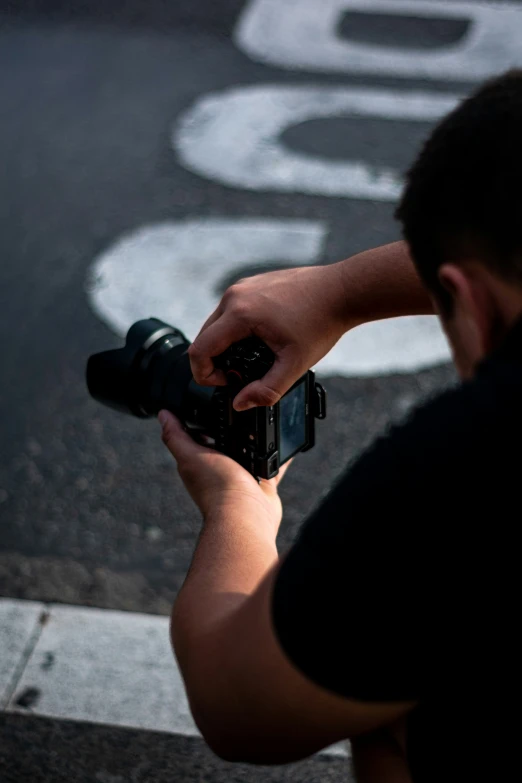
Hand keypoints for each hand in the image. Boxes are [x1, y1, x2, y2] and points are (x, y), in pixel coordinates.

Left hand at [159, 410, 290, 526]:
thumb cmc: (216, 489)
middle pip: (226, 442)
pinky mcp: (263, 482)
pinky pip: (273, 464)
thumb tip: (163, 415)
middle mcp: (220, 469)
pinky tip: (284, 441)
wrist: (246, 515)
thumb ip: (175, 435)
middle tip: (243, 409)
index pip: (198, 436)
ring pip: (250, 451)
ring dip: (256, 439)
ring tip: (263, 419)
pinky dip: (278, 454)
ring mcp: (242, 476)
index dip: (203, 421)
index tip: (211, 403)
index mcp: (200, 462)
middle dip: (234, 427)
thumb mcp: (190, 455)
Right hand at [188, 264, 348, 410]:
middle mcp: (235, 295)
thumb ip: (266, 390)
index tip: (227, 382)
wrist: (341, 291)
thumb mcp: (294, 365)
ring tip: (253, 357)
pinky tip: (260, 339)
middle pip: (204, 337)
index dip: (205, 374)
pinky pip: (230, 311)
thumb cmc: (321, 323)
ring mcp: (242, 286)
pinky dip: (236, 329)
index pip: (200, 350)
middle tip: (240, 375)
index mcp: (240, 313)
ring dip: (225, 345)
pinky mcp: (250, 284)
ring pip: (216, 323)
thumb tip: (240, 403)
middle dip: (215, 361)